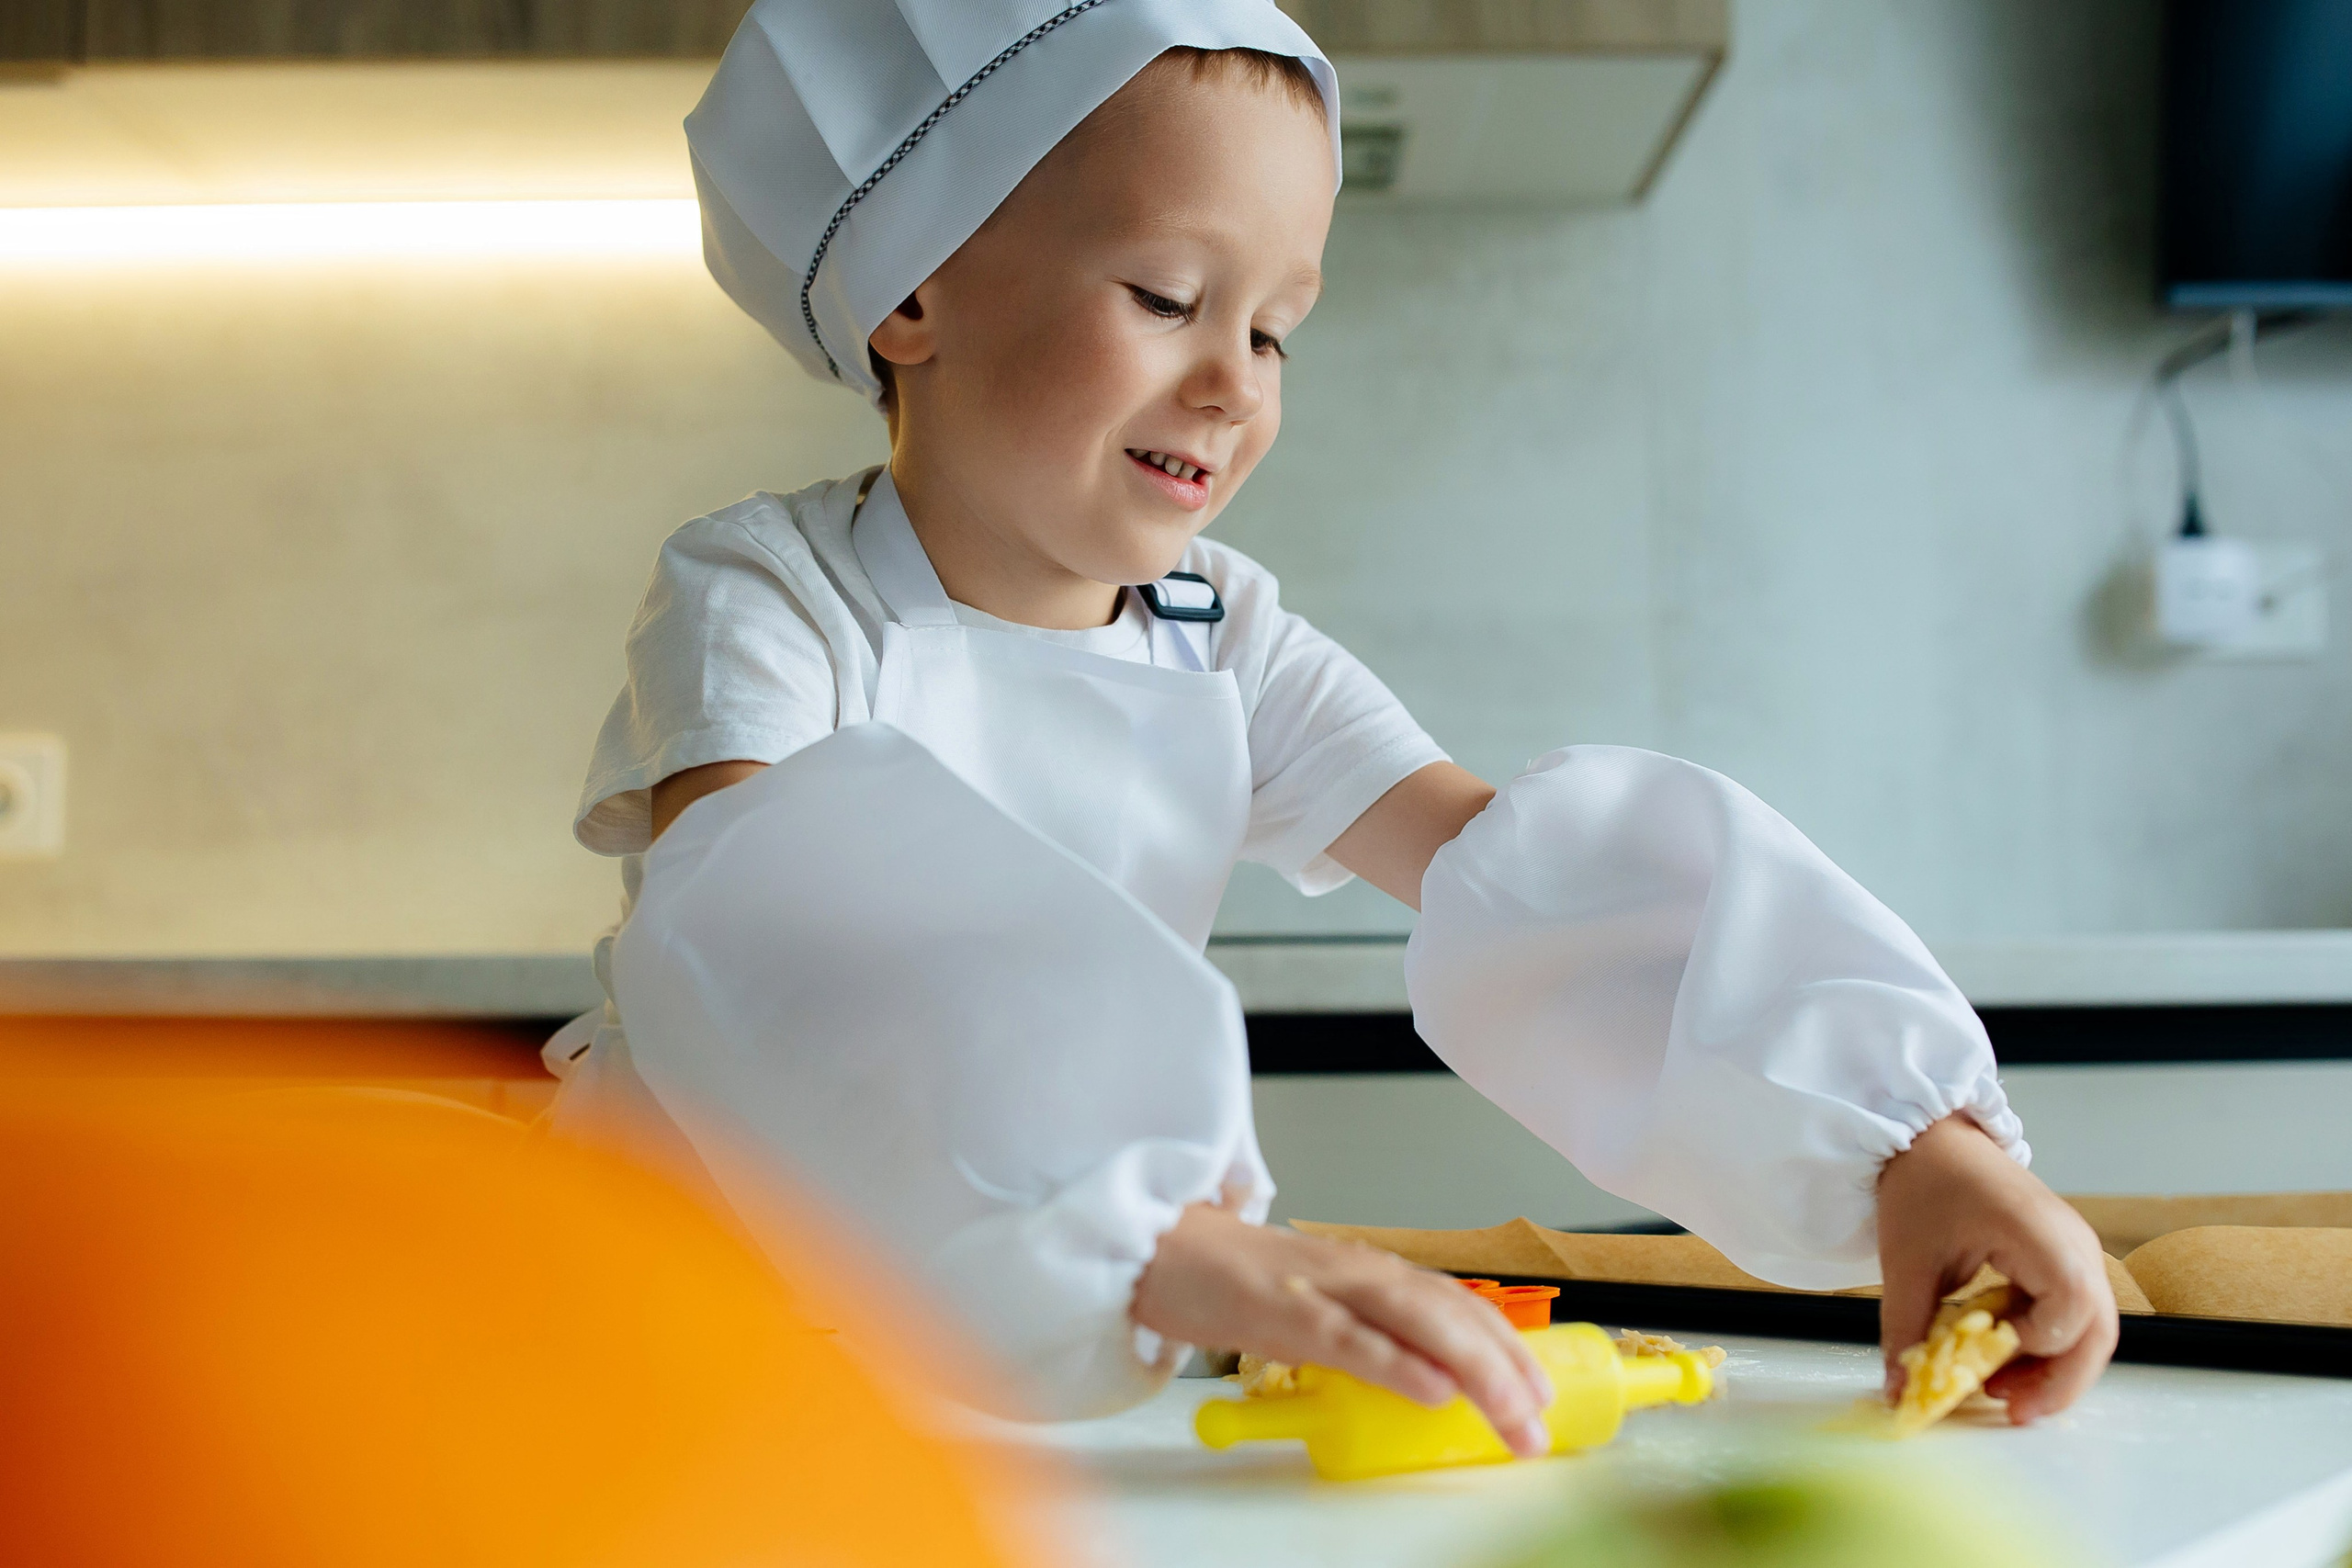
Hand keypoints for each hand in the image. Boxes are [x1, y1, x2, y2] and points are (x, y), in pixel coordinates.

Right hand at [1131, 1204, 1555, 1457]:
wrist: (1160, 1244)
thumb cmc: (1238, 1281)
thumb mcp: (1321, 1306)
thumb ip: (1372, 1334)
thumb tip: (1432, 1379)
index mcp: (1371, 1272)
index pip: (1460, 1305)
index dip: (1509, 1345)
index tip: (1543, 1390)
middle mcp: (1359, 1270)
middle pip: (1451, 1314)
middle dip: (1506, 1368)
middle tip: (1538, 1422)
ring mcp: (1322, 1284)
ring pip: (1416, 1320)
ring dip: (1473, 1367)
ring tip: (1511, 1412)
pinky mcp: (1281, 1307)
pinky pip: (1349, 1338)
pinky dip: (1397, 1363)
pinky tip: (1435, 1389)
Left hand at [1876, 1115, 2117, 1421]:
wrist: (1931, 1138)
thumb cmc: (1924, 1184)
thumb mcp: (1906, 1261)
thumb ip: (1906, 1329)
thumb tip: (1899, 1393)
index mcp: (2042, 1234)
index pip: (2071, 1308)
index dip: (2036, 1345)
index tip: (1986, 1357)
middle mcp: (2074, 1244)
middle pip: (2097, 1332)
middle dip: (2058, 1380)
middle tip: (2009, 1410)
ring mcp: (2075, 1250)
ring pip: (2091, 1330)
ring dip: (2053, 1368)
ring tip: (1999, 1389)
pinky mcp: (2063, 1259)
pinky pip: (2073, 1314)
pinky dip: (2046, 1344)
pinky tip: (2002, 1358)